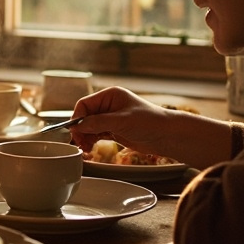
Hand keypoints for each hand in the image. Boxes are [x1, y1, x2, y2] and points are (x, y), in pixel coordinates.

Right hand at [68, 87, 232, 168]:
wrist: (168, 135)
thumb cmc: (150, 122)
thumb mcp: (122, 121)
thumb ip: (98, 122)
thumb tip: (78, 126)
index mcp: (110, 95)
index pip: (85, 104)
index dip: (78, 118)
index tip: (75, 132)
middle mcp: (109, 105)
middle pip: (85, 116)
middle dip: (80, 129)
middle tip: (79, 143)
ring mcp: (111, 118)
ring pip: (89, 127)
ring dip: (85, 137)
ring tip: (85, 148)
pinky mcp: (114, 130)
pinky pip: (96, 134)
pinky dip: (91, 141)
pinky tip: (89, 148)